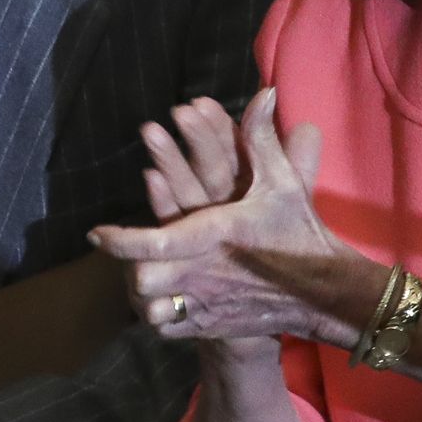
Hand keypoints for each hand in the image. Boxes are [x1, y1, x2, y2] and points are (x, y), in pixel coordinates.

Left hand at [90, 88, 366, 346]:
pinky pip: (172, 329)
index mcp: (216, 234)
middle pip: (147, 280)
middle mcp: (207, 272)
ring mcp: (210, 303)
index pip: (155, 241)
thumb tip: (263, 92)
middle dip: (131, 268)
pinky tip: (158, 305)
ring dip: (143, 296)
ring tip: (137, 282)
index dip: (120, 238)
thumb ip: (263, 138)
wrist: (325, 292)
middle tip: (120, 254)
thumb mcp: (283, 183)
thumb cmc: (299, 232)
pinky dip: (161, 318)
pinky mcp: (214, 325)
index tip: (96, 232)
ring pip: (155, 310)